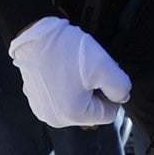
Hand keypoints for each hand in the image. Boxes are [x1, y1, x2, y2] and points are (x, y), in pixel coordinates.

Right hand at [10, 14, 131, 128]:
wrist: (33, 35)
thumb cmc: (67, 51)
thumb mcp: (104, 66)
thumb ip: (120, 87)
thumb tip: (121, 98)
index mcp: (73, 115)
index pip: (109, 114)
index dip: (112, 93)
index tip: (102, 74)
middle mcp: (55, 120)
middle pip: (91, 111)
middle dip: (95, 92)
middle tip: (88, 70)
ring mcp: (42, 110)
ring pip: (76, 104)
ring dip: (80, 90)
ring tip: (73, 69)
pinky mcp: (34, 100)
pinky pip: (60, 98)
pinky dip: (65, 87)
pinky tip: (61, 70)